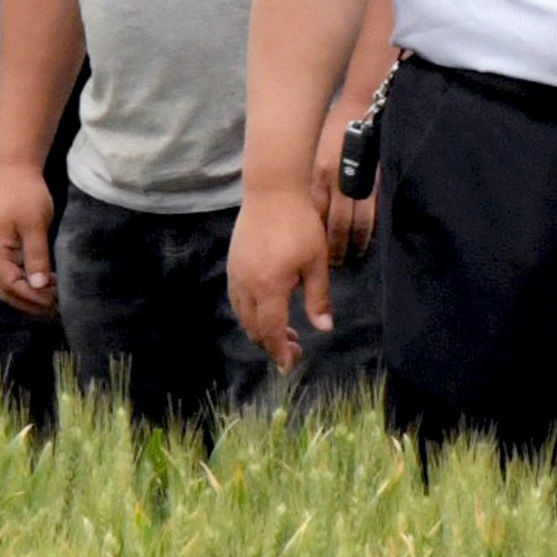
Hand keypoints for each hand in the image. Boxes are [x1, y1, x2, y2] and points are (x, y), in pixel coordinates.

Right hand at [0, 168, 59, 320]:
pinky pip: (10, 275)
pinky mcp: (2, 248)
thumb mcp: (34, 225)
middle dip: (28, 302)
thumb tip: (41, 285)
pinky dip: (25, 285)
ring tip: (51, 301)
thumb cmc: (26, 195)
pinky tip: (45, 286)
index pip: (9, 284)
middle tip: (54, 308)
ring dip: (27, 296)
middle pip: (4, 289)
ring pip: (6, 285)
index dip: (31, 296)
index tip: (54, 301)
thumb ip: (36, 256)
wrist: (17, 172)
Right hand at [229, 181, 334, 372]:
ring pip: (243, 315)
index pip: (272, 331)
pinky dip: (250, 313)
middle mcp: (247, 285)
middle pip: (254, 328)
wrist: (272, 191)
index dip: (280, 352)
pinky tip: (267, 309)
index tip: (290, 365)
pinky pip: (237, 299)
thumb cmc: (300, 224)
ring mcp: (236, 275)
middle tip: (294, 348)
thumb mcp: (317, 262)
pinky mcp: (232, 264)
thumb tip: (324, 329)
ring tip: (283, 331)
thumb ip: (318, 298)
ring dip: (260, 329)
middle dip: (272, 344)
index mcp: (270, 287)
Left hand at [321, 88, 383, 266]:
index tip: (314, 256)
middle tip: (336, 263)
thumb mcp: (314, 158)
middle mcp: (336, 183)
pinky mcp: (376, 183)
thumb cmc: (331, 135)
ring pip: (357, 223)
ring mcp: (358, 184)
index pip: (315, 217)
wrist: (358, 113)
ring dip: (355, 243)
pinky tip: (369, 241)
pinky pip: (374, 213)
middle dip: (336, 248)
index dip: (315, 239)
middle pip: (335, 226)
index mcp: (317, 177)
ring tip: (353, 256)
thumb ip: (312, 186)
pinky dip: (371, 231)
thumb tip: (309, 217)